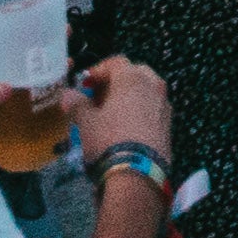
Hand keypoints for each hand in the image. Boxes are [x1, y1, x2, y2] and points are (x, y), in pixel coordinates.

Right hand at [71, 53, 179, 174]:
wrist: (137, 174)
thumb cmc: (108, 140)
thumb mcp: (86, 122)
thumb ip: (77, 104)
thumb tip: (68, 95)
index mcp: (133, 79)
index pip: (116, 62)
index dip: (99, 70)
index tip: (86, 83)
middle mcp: (154, 86)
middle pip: (135, 73)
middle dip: (117, 81)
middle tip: (99, 96)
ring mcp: (164, 106)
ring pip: (147, 90)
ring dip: (130, 96)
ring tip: (112, 112)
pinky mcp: (169, 125)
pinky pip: (153, 108)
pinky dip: (141, 110)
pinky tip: (127, 127)